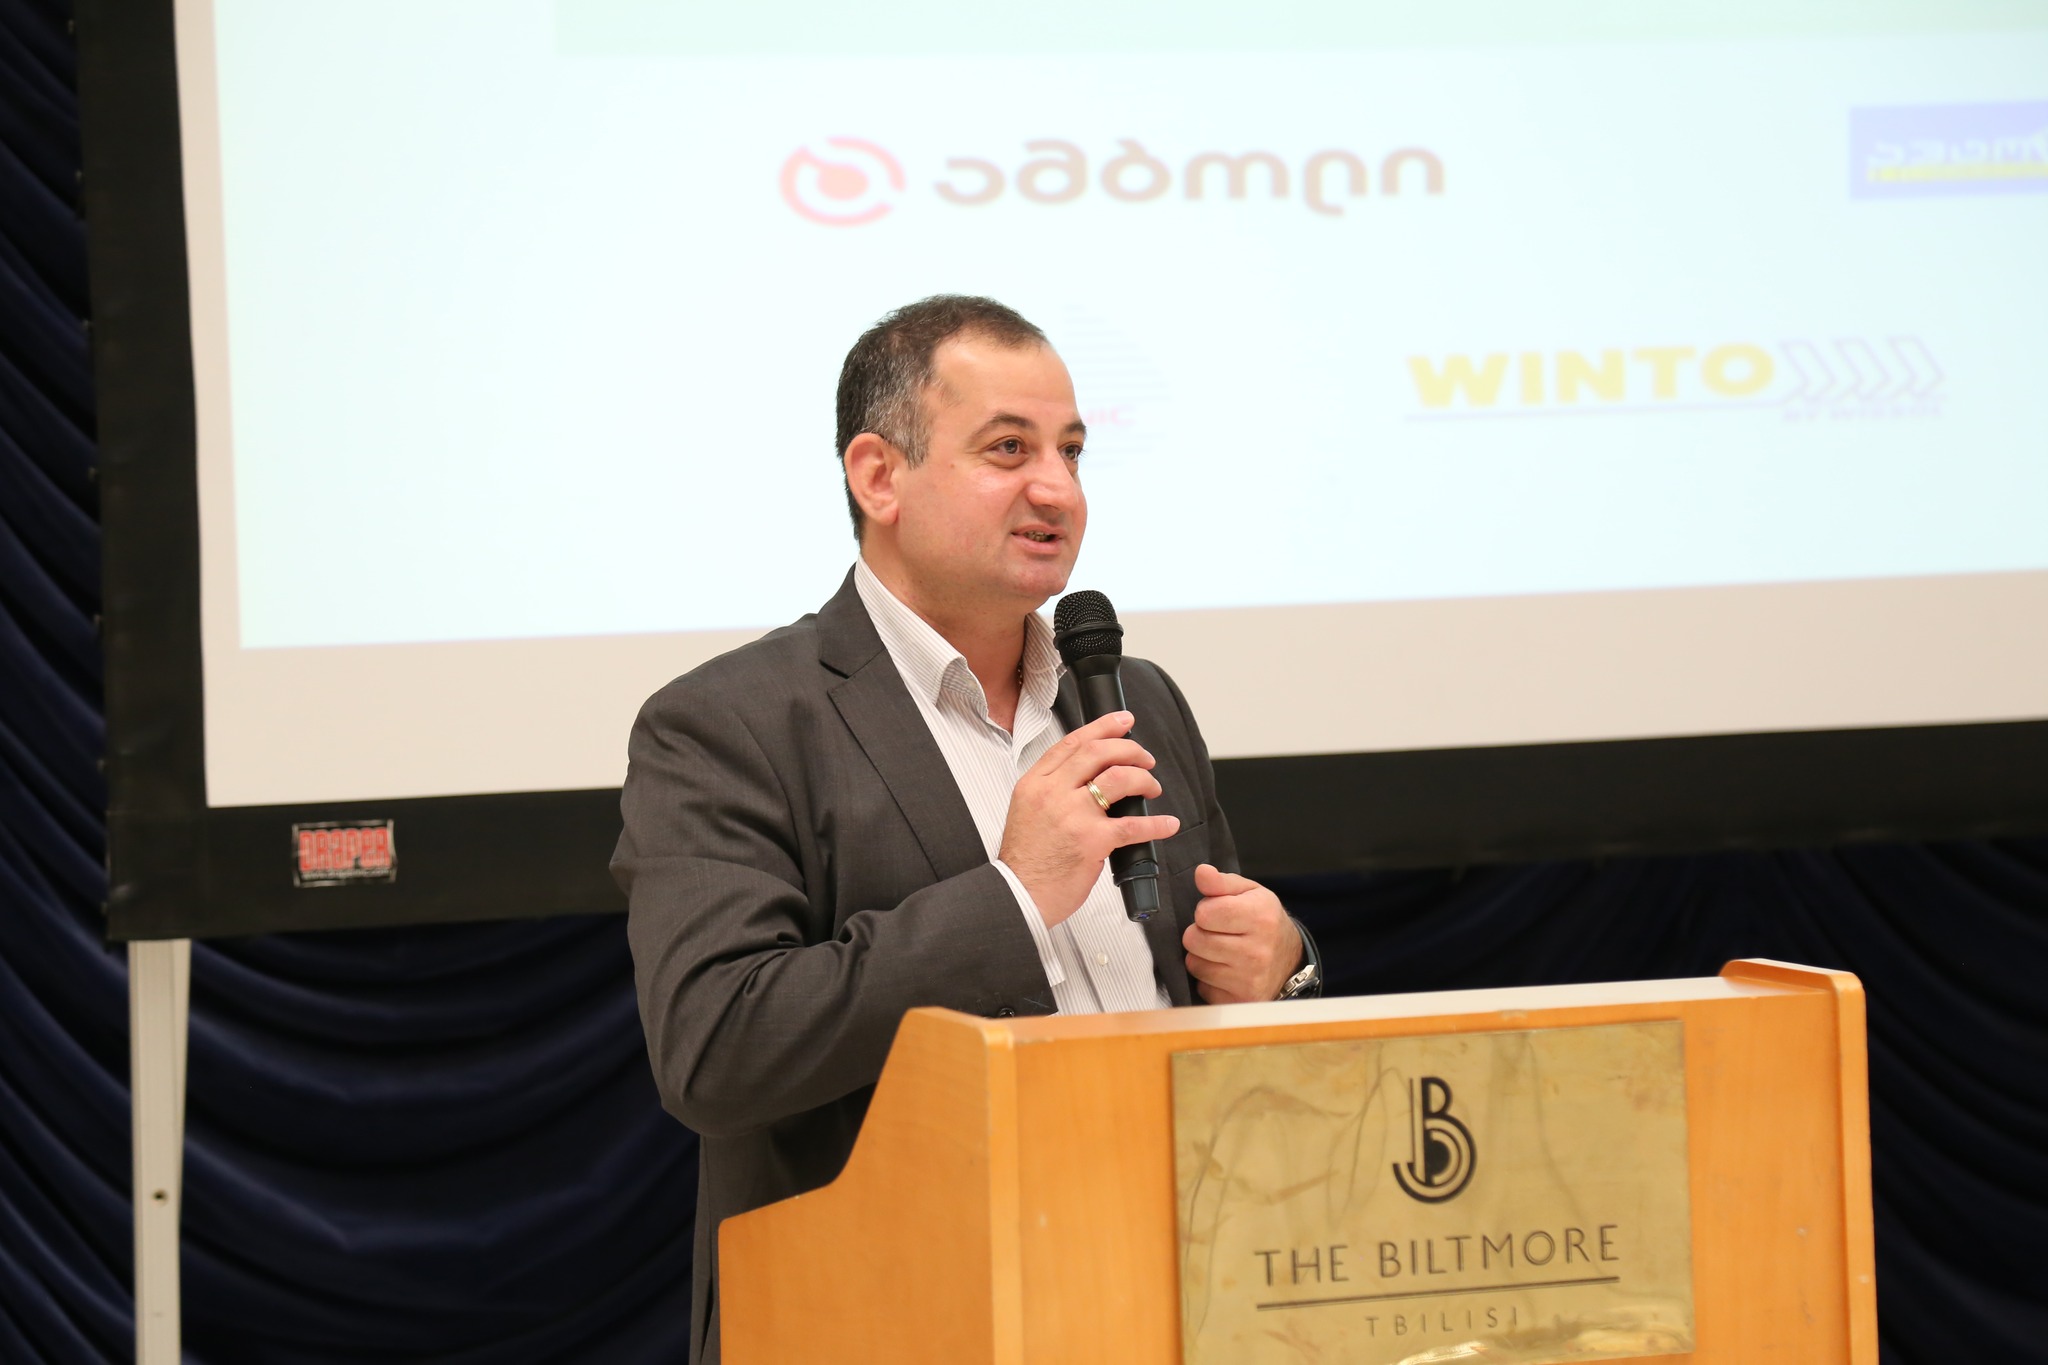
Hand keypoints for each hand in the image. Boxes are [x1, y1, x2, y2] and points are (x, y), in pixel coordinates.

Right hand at [998, 710, 1180, 927]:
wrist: (1018, 895)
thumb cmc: (1026, 861)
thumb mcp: (1027, 812)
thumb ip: (1053, 792)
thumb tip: (1089, 780)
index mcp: (1035, 784)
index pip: (1072, 743)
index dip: (1102, 727)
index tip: (1123, 721)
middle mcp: (1052, 793)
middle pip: (1098, 753)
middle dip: (1130, 749)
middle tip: (1146, 758)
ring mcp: (1072, 815)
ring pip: (1118, 778)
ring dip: (1143, 779)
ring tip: (1153, 787)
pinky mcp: (1092, 841)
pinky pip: (1133, 824)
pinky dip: (1156, 823)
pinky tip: (1167, 824)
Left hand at [1183, 864, 1301, 1003]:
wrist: (1290, 960)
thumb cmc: (1265, 922)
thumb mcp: (1250, 893)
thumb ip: (1221, 882)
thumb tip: (1202, 873)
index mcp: (1260, 918)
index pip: (1205, 913)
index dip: (1205, 910)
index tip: (1217, 913)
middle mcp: (1257, 952)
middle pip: (1194, 940)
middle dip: (1199, 934)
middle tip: (1217, 933)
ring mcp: (1249, 980)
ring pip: (1194, 964)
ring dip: (1201, 957)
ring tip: (1221, 951)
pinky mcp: (1240, 1000)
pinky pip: (1202, 987)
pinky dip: (1208, 980)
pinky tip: (1225, 971)